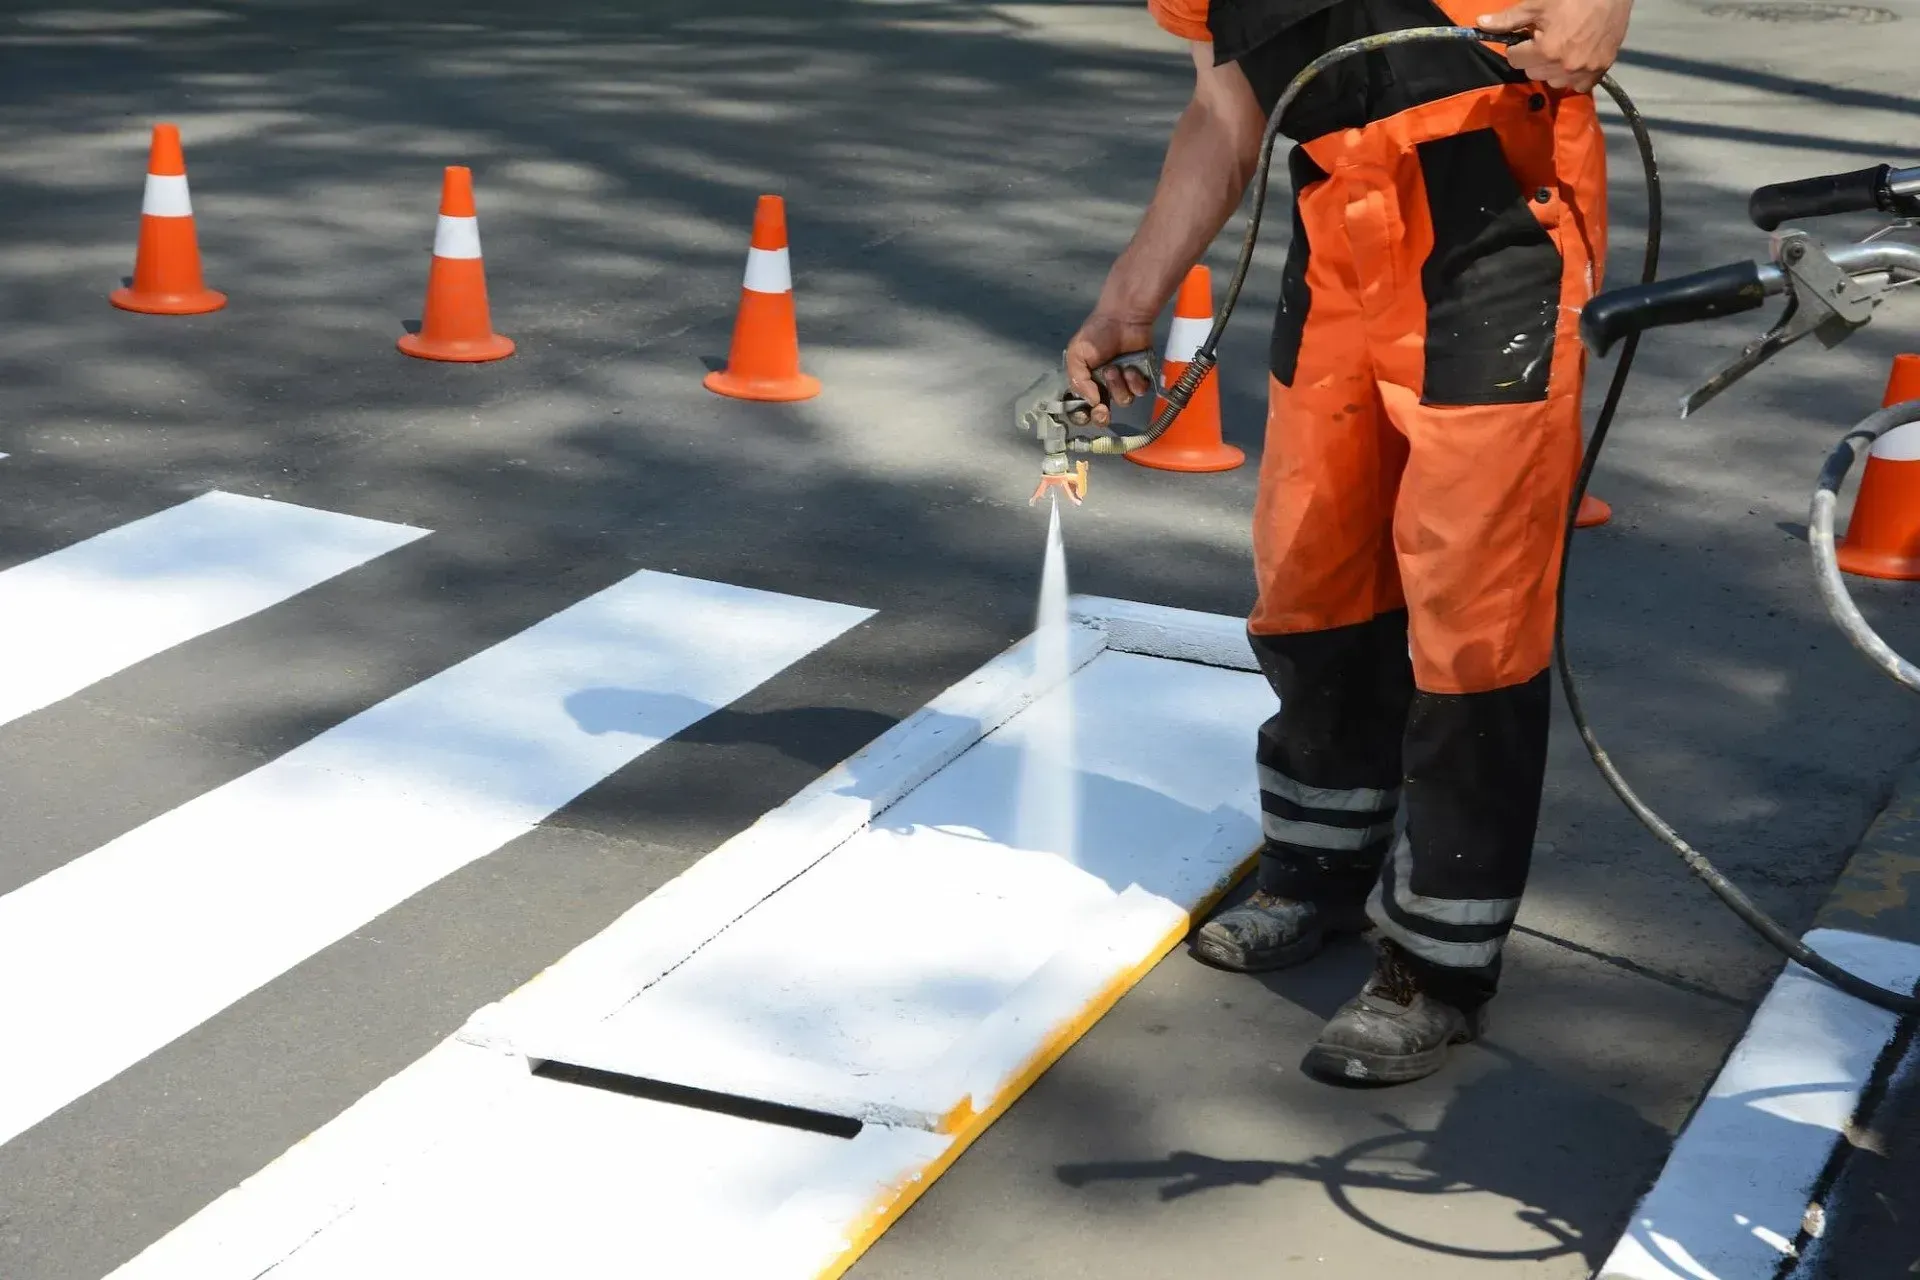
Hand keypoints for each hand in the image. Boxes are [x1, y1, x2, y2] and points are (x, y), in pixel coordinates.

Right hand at [1063, 311, 1155, 424]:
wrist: (1123, 318)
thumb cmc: (1096, 334)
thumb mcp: (1076, 354)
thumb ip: (1079, 380)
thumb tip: (1093, 402)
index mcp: (1085, 382)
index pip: (1082, 408)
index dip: (1084, 416)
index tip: (1086, 414)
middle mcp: (1104, 387)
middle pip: (1103, 414)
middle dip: (1102, 415)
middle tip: (1103, 410)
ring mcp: (1123, 383)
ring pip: (1122, 401)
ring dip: (1118, 386)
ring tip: (1116, 367)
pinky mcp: (1141, 377)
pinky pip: (1140, 391)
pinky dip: (1135, 382)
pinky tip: (1131, 368)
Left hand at [1478, 0, 1633, 92]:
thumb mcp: (1537, 5)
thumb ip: (1508, 20)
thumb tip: (1479, 24)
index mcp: (1546, 51)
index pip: (1514, 60)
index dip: (1519, 46)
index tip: (1529, 35)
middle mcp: (1565, 67)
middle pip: (1533, 72)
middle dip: (1534, 57)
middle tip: (1547, 38)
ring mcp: (1584, 71)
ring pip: (1553, 81)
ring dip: (1553, 69)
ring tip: (1562, 47)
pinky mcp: (1601, 71)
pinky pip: (1578, 86)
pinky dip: (1574, 76)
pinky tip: (1576, 58)